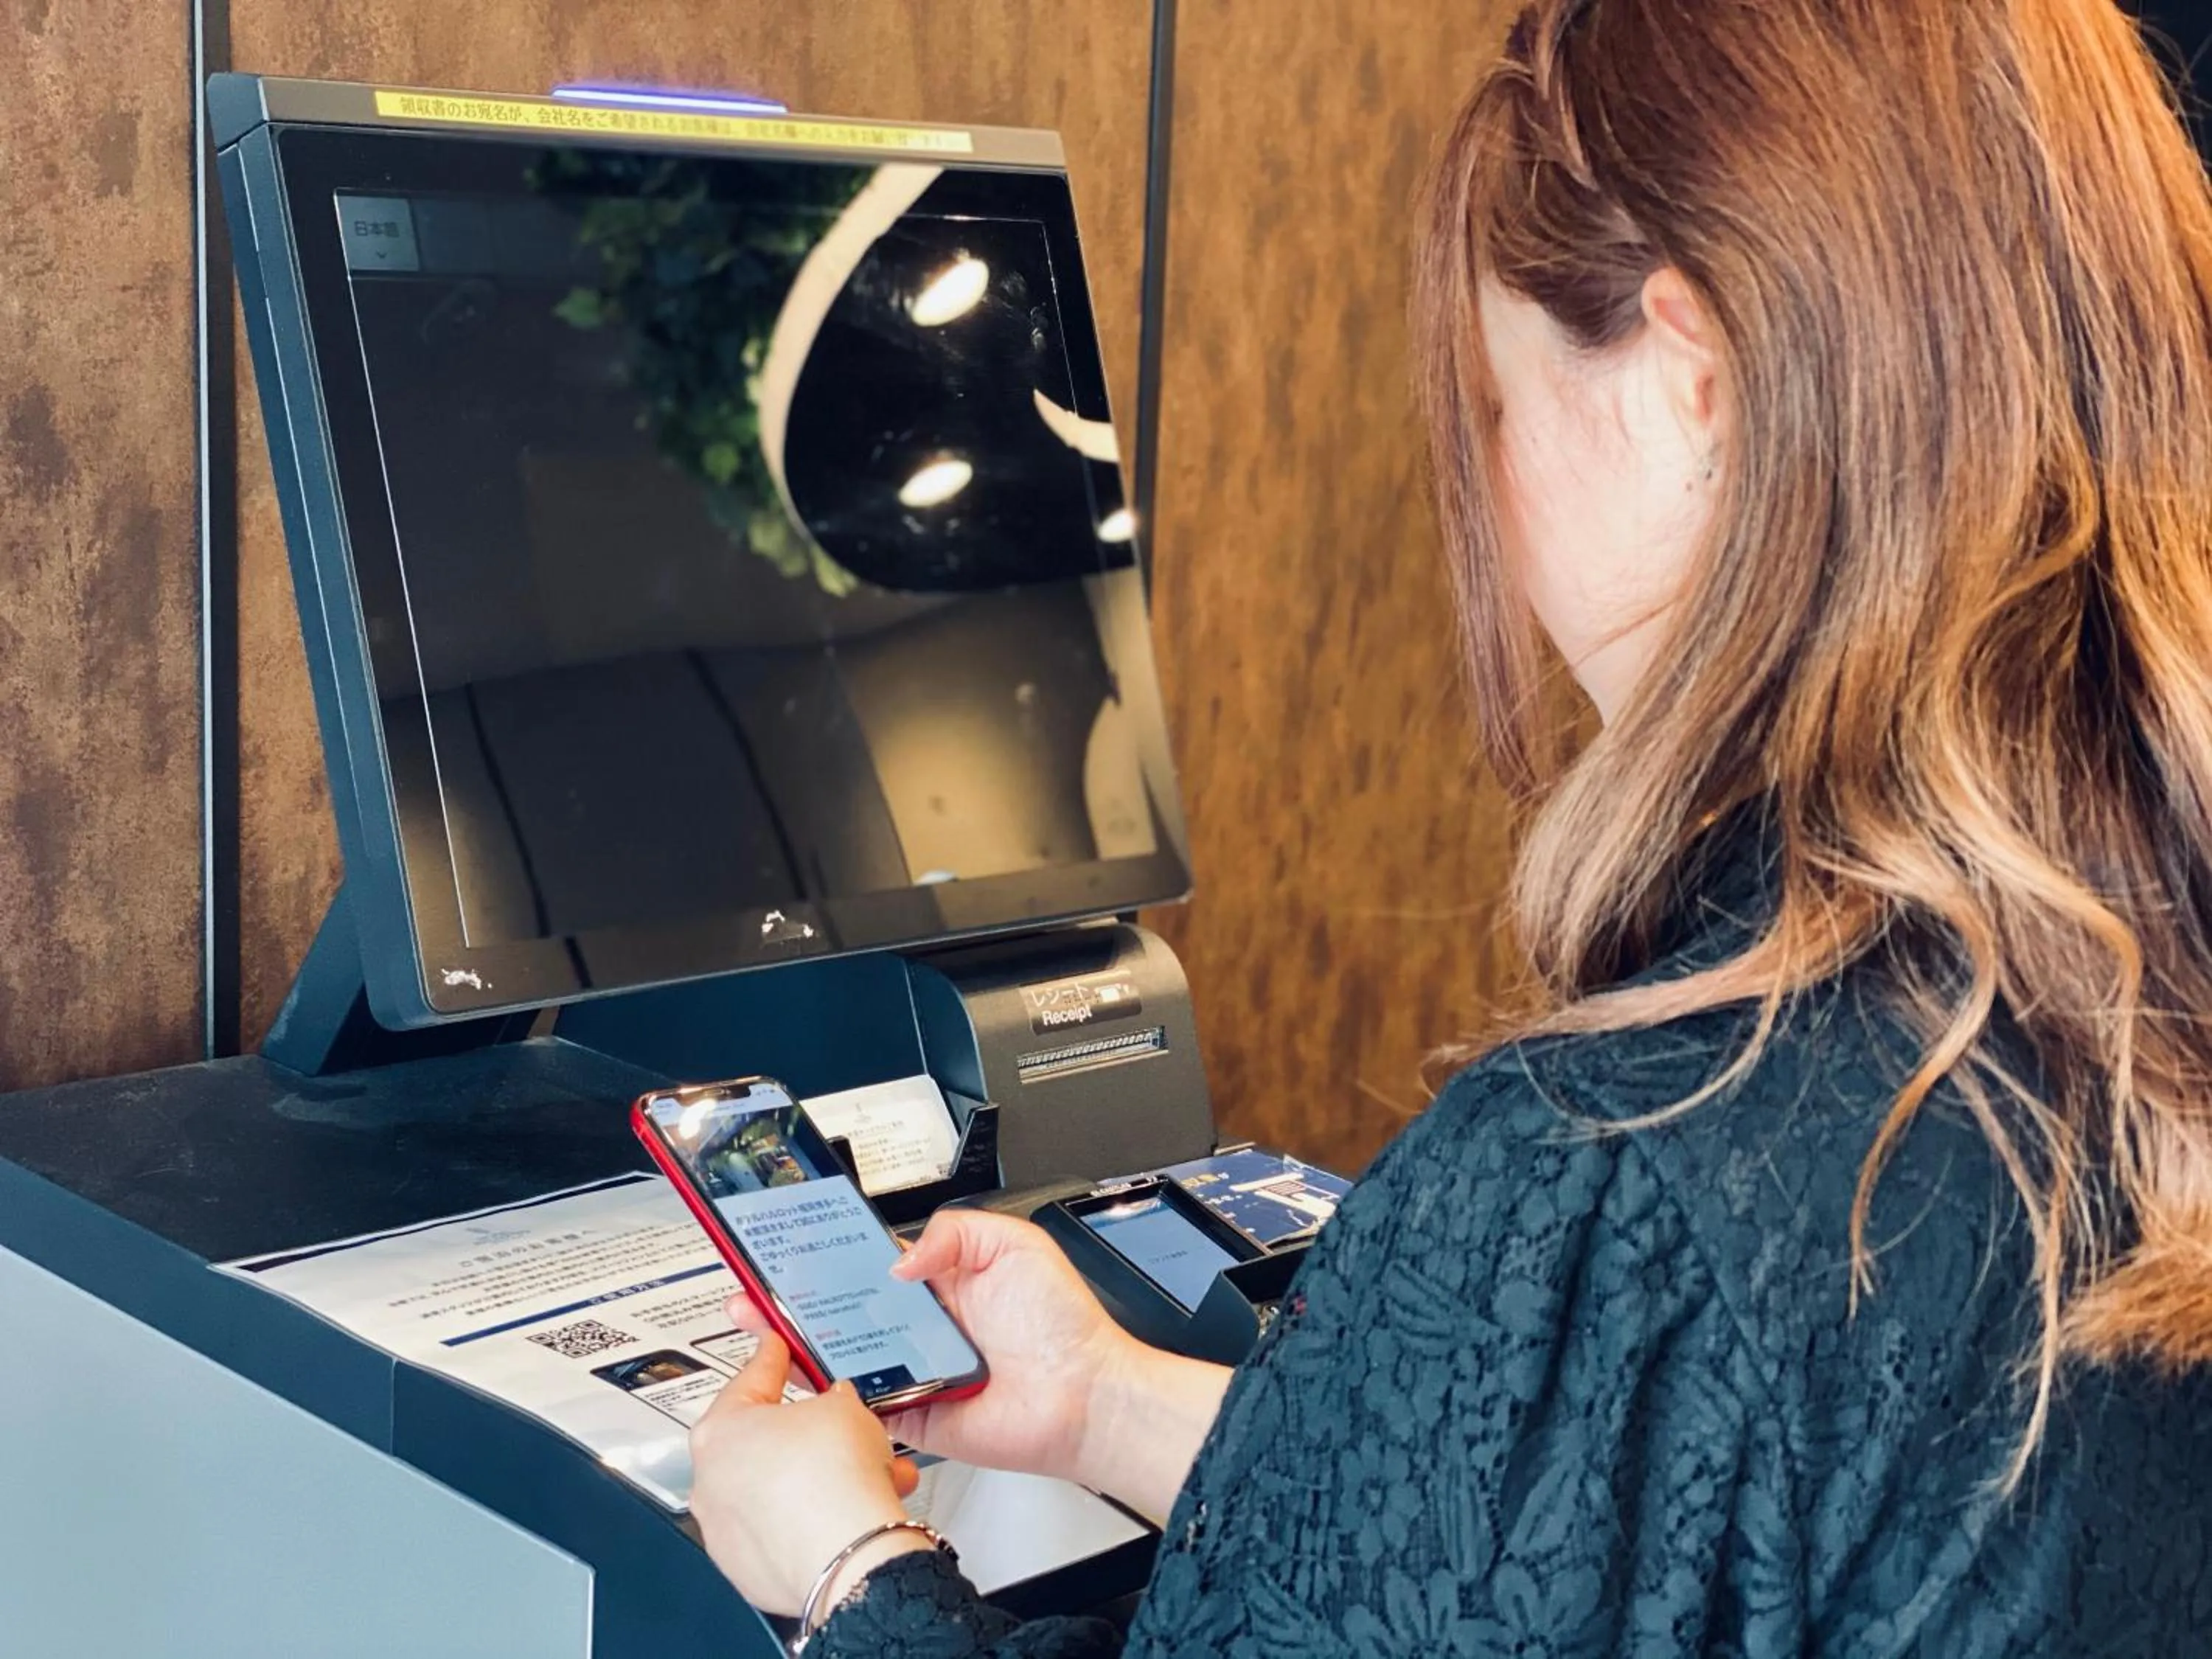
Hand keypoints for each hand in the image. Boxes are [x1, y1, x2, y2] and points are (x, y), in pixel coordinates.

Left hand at [689, 1330, 928, 1616]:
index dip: (773, 1357)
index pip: (750, 1379)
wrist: (849, 1555)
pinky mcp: (747, 1569)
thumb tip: (834, 1407)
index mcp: (719, 1431)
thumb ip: (831, 1399)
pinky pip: (783, 1530)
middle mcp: (711, 1482)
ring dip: (819, 1478)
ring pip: (777, 1490)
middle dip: (808, 1434)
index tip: (775, 1348)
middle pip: (763, 1442)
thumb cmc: (833, 1481)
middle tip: (840, 1426)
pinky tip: (853, 1510)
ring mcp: (725, 1531)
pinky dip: (813, 1518)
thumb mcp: (844, 1407)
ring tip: (870, 1473)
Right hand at [721, 1209, 1233, 1523]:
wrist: (1085, 1396)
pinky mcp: (913, 1417)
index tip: (793, 1245)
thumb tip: (899, 1259)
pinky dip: (836, 1398)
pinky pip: (864, 1407)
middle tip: (758, 1287)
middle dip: (799, 1298)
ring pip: (845, 1358)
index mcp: (941, 1280)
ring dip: (805, 1344)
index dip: (831, 1253)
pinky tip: (807, 1378)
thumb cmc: (1063, 1324)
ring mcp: (914, 1371)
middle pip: (844, 1309)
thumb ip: (954, 1232)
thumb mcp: (1014, 1244)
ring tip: (765, 1326)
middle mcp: (921, 1326)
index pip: (871, 1262)